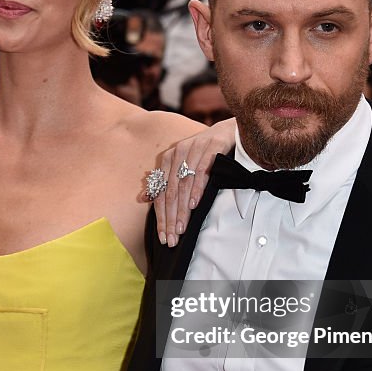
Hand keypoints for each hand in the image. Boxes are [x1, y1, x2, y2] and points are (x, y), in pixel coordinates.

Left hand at [152, 118, 236, 246]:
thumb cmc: (204, 154)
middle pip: (170, 192)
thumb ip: (164, 182)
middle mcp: (178, 153)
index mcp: (168, 159)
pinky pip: (201, 172)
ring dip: (181, 209)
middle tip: (171, 238)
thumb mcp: (182, 166)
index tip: (162, 237)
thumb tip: (142, 199)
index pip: (160, 193)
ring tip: (181, 228)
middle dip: (169, 218)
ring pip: (184, 185)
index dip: (160, 217)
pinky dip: (197, 190)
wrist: (228, 132)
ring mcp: (194, 150)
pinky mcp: (211, 148)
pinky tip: (193, 205)